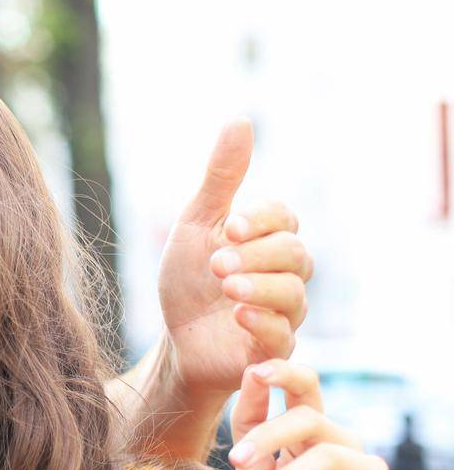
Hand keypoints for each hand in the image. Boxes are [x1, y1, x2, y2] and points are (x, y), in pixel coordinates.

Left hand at [157, 119, 312, 399]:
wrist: (175, 339)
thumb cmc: (187, 280)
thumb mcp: (196, 224)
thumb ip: (222, 178)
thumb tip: (241, 119)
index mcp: (268, 240)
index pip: (285, 218)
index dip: (262, 220)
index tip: (230, 226)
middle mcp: (285, 274)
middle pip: (294, 255)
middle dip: (255, 255)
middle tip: (216, 262)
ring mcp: (284, 313)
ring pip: (294, 293)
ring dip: (258, 286)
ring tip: (225, 286)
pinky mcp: (273, 350)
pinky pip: (286, 336)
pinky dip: (264, 322)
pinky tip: (238, 314)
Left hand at [228, 360, 402, 469]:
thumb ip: (251, 428)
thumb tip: (249, 372)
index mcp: (309, 436)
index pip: (303, 390)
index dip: (283, 373)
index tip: (253, 371)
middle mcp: (341, 446)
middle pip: (309, 418)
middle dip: (270, 434)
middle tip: (238, 460)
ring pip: (326, 454)